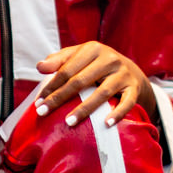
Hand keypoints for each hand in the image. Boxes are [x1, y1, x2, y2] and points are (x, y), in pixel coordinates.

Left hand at [35, 42, 154, 127]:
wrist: (132, 71)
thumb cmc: (97, 65)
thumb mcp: (80, 56)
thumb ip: (59, 60)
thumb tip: (39, 67)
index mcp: (92, 49)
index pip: (67, 69)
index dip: (51, 86)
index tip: (38, 101)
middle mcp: (109, 59)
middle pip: (80, 81)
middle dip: (60, 98)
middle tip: (43, 112)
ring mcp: (123, 74)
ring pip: (101, 93)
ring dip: (84, 109)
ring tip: (69, 122)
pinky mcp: (134, 88)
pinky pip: (126, 103)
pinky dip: (117, 114)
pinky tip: (106, 124)